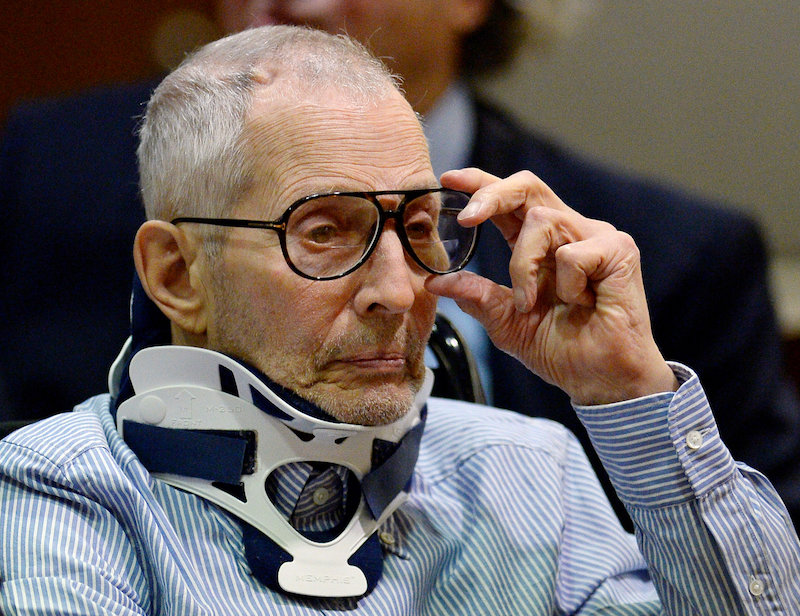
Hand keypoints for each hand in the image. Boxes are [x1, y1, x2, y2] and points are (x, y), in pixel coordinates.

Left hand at [425, 168, 677, 405]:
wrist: (599, 380)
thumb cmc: (561, 350)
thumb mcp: (506, 322)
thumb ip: (476, 296)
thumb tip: (433, 281)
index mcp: (540, 245)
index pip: (509, 200)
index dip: (480, 184)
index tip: (448, 180)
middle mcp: (568, 231)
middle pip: (527, 186)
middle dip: (492, 195)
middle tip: (467, 218)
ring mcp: (596, 237)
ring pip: (542, 219)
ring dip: (524, 266)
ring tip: (531, 302)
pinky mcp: (619, 251)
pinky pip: (572, 253)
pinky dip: (566, 284)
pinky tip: (580, 304)